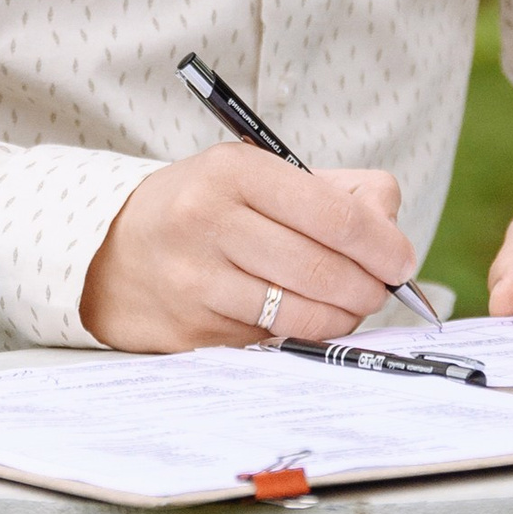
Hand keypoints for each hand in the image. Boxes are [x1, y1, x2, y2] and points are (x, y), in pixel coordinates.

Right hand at [80, 147, 418, 352]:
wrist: (111, 249)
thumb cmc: (205, 208)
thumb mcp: (259, 174)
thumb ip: (337, 191)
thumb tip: (391, 229)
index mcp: (233, 172)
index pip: (333, 215)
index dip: (382, 245)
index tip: (401, 261)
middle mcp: (207, 223)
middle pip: (323, 271)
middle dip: (368, 288)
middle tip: (378, 290)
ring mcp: (194, 282)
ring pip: (302, 316)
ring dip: (341, 317)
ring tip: (345, 305)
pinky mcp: (189, 330)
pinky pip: (270, 341)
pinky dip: (296, 334)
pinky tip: (294, 317)